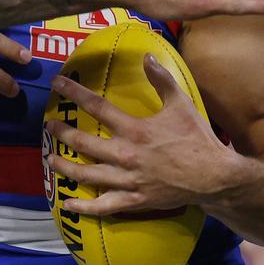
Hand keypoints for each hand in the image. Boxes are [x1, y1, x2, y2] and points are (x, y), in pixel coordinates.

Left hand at [44, 53, 228, 214]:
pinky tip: (69, 203)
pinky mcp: (134, 200)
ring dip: (65, 167)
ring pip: (87, 175)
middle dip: (62, 133)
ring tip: (50, 158)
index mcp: (135, 130)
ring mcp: (128, 180)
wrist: (214, 177)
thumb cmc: (197, 139)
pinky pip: (104, 206)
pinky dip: (84, 206)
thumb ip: (161, 80)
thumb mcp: (181, 103)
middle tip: (49, 126)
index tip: (57, 83)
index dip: (74, 93)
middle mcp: (126, 155)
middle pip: (84, 143)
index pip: (97, 107)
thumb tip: (146, 57)